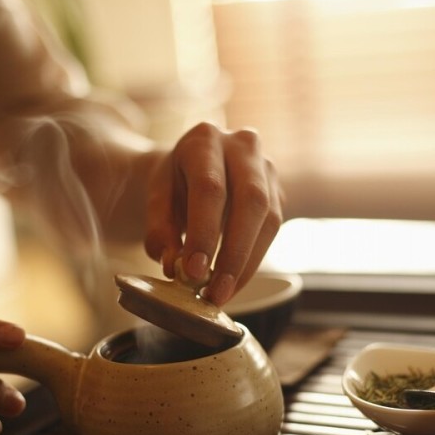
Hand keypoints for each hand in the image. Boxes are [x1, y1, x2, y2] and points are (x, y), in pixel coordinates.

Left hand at [143, 122, 284, 305]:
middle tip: (215, 292)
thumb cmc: (174, 182)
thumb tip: (174, 265)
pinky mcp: (278, 191)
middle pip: (250, 201)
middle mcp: (242, 146)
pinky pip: (273, 229)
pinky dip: (252, 261)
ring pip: (268, 219)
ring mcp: (266, 167)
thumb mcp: (156, 198)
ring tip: (223, 294)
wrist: (193, 165)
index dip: (204, 233)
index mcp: (205, 140)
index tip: (194, 272)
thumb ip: (161, 229)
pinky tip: (233, 282)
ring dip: (246, 263)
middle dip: (234, 254)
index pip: (210, 189)